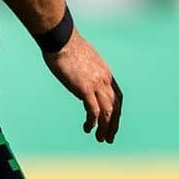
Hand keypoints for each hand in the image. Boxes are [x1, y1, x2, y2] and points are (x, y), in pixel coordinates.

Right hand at [42, 30, 122, 144]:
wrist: (61, 39)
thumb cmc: (66, 45)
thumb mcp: (81, 60)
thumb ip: (84, 72)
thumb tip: (79, 78)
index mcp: (105, 73)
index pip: (117, 97)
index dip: (116, 112)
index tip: (112, 123)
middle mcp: (105, 80)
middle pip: (116, 107)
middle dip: (114, 124)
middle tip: (109, 138)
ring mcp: (96, 84)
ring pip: (108, 112)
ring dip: (105, 128)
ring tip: (101, 139)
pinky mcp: (85, 88)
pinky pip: (94, 111)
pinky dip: (93, 122)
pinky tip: (87, 128)